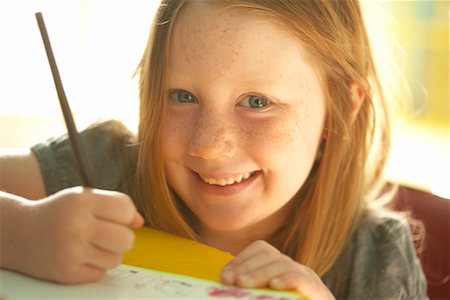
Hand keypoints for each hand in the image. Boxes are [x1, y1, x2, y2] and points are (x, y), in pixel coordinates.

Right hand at [2, 187, 142, 283]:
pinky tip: (81, 256)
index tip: (117, 217)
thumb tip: (139, 222)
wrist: (20, 233)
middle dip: (123, 238)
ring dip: (109, 254)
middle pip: (126, 239)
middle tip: (109, 235)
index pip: (125, 209)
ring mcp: (70, 251)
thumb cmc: (60, 213)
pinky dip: (95, 267)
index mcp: (81, 201)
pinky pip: (100, 273)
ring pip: (116, 259)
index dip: (126, 215)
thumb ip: (115, 205)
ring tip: (92, 244)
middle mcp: (76, 226)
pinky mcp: (66, 273)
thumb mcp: (85, 198)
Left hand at [220, 240, 334, 299]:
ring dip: (259, 274)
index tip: (225, 275)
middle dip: (246, 267)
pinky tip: (274, 285)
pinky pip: (301, 279)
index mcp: (280, 268)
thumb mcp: (265, 295)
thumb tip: (227, 280)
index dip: (241, 259)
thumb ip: (250, 290)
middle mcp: (294, 268)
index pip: (261, 250)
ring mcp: (308, 278)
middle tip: (230, 281)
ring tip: (242, 284)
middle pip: (269, 255)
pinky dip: (287, 279)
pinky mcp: (318, 292)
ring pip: (282, 265)